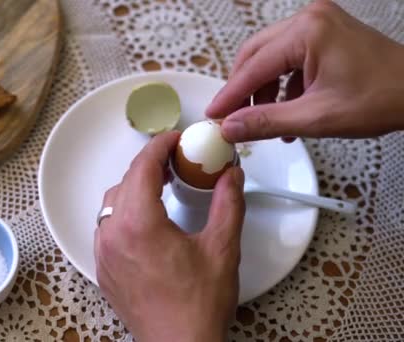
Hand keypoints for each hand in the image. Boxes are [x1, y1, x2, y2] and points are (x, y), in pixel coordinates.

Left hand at [94, 131, 245, 341]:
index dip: (159, 146)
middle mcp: (113, 236)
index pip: (142, 167)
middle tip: (175, 162)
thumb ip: (228, 203)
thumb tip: (231, 176)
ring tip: (161, 187)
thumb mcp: (222, 248)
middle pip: (125, 182)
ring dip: (134, 189)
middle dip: (149, 166)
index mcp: (139, 224)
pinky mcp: (104, 270)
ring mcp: (105, 254)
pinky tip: (147, 220)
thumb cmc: (198, 306)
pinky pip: (107, 228)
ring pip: (112, 204)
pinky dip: (125, 213)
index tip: (175, 140)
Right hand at [206, 0, 403, 141]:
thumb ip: (267, 121)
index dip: (230, 96)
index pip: (253, 67)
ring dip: (262, 90)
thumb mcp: (317, 118)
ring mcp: (318, 24)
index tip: (214, 115)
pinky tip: (286, 109)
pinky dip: (281, 84)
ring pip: (269, 57)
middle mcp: (310, 20)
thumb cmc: (383, 97)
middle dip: (243, 91)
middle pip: (255, 56)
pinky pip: (288, 57)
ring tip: (265, 120)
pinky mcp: (325, 34)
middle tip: (232, 118)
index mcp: (308, 32)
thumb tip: (232, 127)